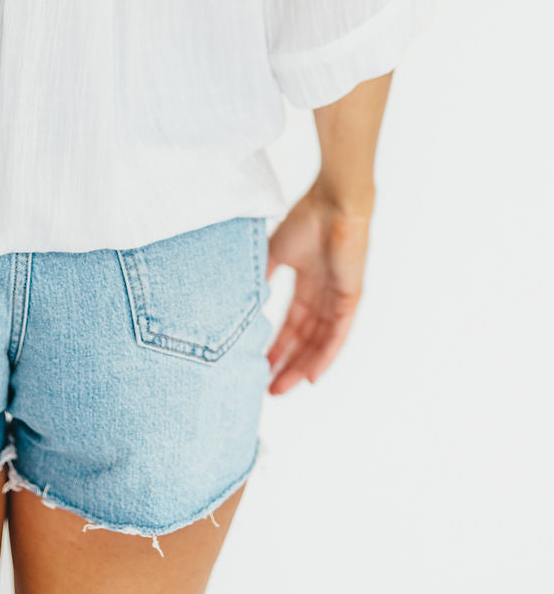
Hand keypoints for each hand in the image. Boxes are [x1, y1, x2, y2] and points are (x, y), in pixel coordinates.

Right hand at [265, 179, 371, 393]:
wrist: (333, 205)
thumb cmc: (305, 220)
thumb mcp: (274, 252)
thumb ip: (261, 275)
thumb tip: (241, 300)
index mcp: (307, 283)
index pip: (292, 324)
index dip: (277, 345)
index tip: (260, 365)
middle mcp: (324, 296)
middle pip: (304, 340)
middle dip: (286, 364)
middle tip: (268, 388)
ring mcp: (338, 300)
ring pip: (319, 344)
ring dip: (301, 367)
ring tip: (281, 387)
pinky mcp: (350, 300)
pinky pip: (337, 336)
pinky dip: (324, 358)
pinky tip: (311, 377)